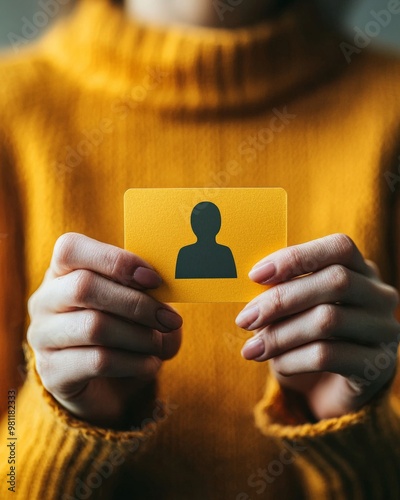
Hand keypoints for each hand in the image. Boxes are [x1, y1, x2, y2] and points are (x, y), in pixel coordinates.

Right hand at [27, 233, 181, 428]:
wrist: (105, 383)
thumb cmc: (123, 329)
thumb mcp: (138, 304)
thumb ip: (150, 296)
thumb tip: (169, 307)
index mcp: (63, 271)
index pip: (71, 249)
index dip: (115, 260)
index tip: (154, 279)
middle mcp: (44, 300)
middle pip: (84, 287)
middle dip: (136, 303)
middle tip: (170, 319)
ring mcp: (43, 338)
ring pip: (94, 326)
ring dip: (139, 335)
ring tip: (160, 343)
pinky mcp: (52, 373)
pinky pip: (98, 361)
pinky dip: (135, 362)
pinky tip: (151, 364)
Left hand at [236, 234, 399, 419]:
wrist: (340, 384)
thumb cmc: (312, 334)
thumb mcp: (300, 307)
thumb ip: (283, 291)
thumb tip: (251, 289)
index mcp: (361, 269)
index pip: (339, 248)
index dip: (296, 257)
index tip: (255, 275)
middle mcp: (380, 295)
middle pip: (335, 282)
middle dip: (280, 300)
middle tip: (245, 319)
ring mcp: (383, 330)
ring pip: (328, 320)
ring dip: (280, 335)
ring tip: (251, 348)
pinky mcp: (376, 365)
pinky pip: (327, 357)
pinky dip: (292, 359)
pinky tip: (276, 364)